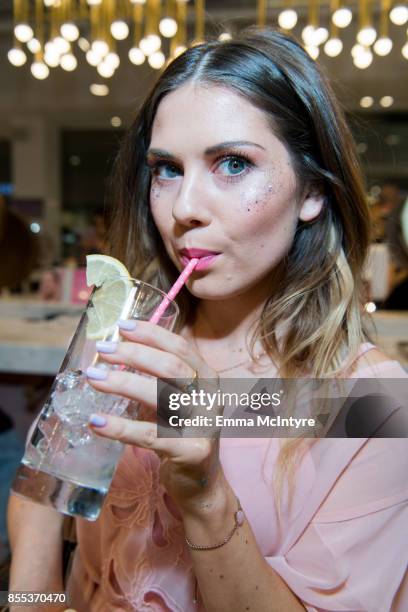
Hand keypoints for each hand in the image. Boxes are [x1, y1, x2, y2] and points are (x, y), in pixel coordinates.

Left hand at [86, 320, 221, 510]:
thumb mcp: (176, 401)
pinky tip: (97, 422)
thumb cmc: (181, 435)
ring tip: (93, 378)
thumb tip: (115, 352)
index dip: (152, 334)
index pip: (181, 347)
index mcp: (207, 379)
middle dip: (134, 354)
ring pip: (161, 396)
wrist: (202, 485)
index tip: (122, 326)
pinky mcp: (192, 452)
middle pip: (171, 367)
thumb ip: (158, 379)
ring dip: (123, 383)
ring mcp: (204, 425)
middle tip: (103, 350)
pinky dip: (120, 428)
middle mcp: (210, 398)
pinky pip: (150, 435)